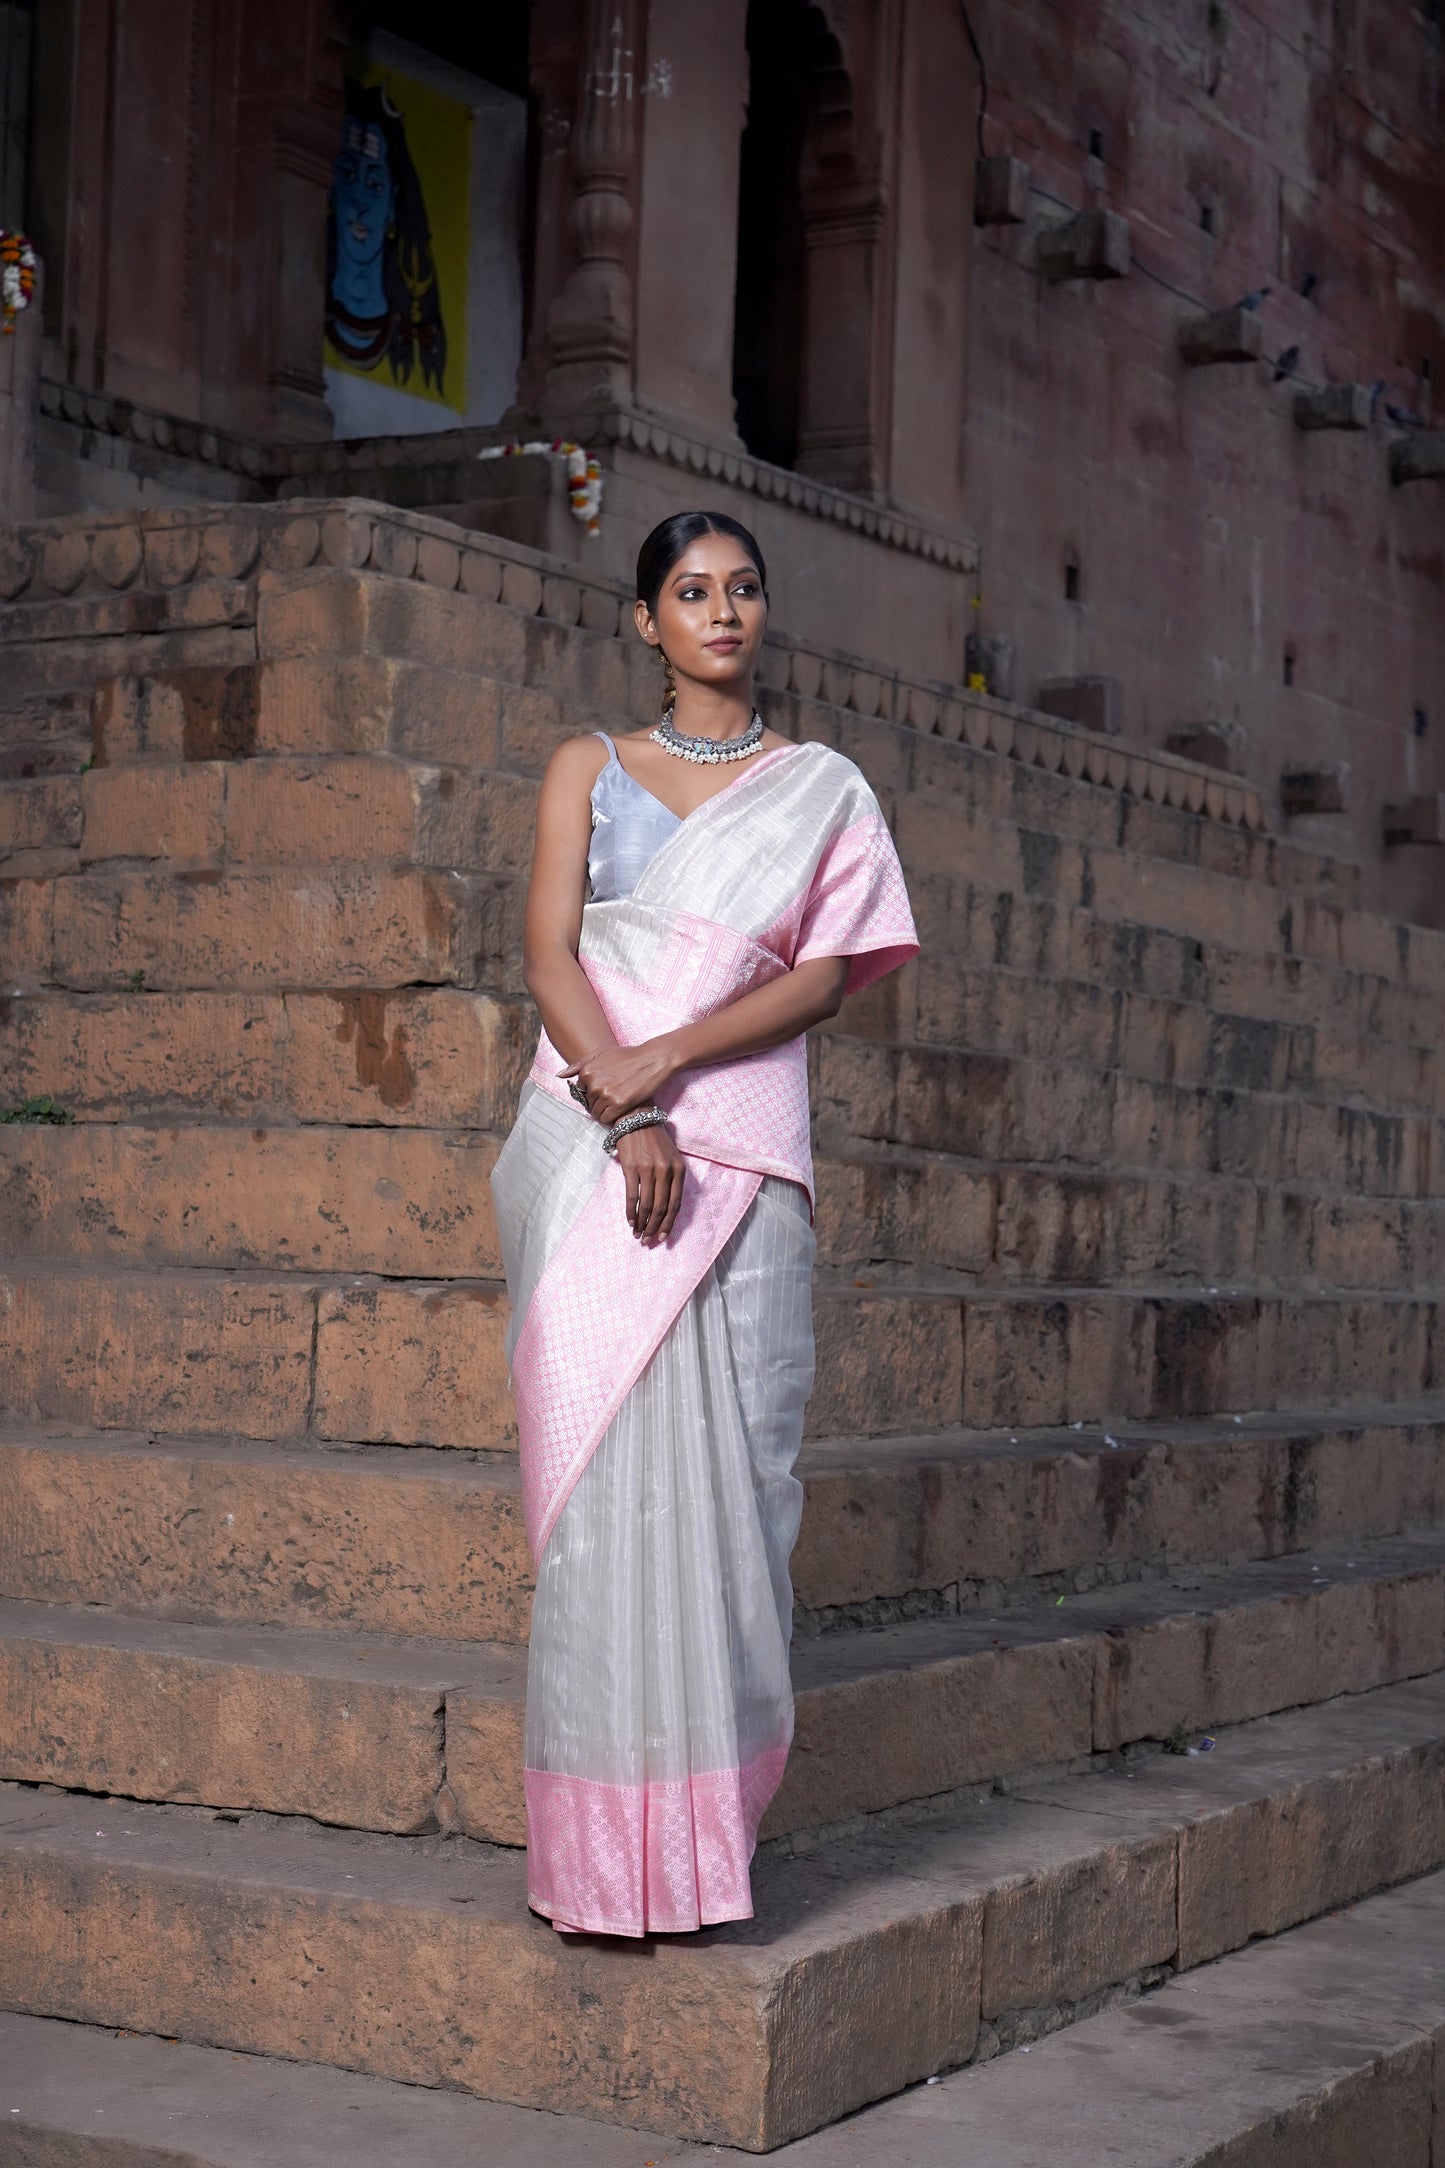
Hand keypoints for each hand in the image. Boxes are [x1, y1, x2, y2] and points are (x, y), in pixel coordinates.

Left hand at [562, 1037, 676, 1126]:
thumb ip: (578, 1064)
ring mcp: (605, 1094)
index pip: (581, 1091)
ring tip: (618, 1100)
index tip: (606, 1087)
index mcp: (586, 1070)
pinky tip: (621, 1107)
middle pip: (588, 1103)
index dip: (593, 1092)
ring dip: (605, 1110)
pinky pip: (605, 1119)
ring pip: (595, 1113)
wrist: (653, 1060)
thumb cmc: (628, 1056)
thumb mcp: (601, 1053)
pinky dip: (611, 1117)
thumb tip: (560, 1075)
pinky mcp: (618, 1104)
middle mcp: (593, 1082)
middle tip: (615, 1093)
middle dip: (599, 1101)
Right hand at [615, 1123, 685, 1244]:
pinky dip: (631, 1211)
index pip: (675, 1204)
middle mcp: (665, 1170)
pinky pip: (632, 1195)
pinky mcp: (632, 1167)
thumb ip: (672, 1179)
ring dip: (642, 1223)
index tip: (662, 1237)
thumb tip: (665, 1209)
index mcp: (679, 1169)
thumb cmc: (654, 1140)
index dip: (669, 1224)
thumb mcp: (671, 1157)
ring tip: (637, 1233)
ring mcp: (648, 1169)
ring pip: (647, 1205)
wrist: (636, 1118)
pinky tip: (630, 1220)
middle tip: (647, 1240)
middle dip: (654, 1227)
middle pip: (662, 1208)